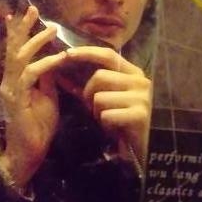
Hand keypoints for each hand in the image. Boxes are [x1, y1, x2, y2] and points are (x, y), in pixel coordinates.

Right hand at [0, 6, 68, 189]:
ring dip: (36, 42)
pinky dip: (45, 65)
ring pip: (20, 58)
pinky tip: (58, 58)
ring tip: (51, 28)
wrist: (29, 152)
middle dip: (22, 27)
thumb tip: (54, 61)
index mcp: (16, 80)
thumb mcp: (48, 97)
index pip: (17, 51)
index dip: (22, 32)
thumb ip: (48, 80)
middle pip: (14, 48)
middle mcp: (10, 81)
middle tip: (33, 9)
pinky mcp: (17, 100)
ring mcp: (11, 90)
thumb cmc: (38, 127)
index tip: (30, 14)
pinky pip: (30, 76)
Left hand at [64, 47, 151, 169]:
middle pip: (100, 76)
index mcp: (134, 73)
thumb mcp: (102, 99)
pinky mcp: (140, 115)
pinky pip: (106, 115)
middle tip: (94, 109)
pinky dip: (105, 124)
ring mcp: (142, 98)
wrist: (138, 149)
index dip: (87, 52)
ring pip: (100, 97)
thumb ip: (83, 85)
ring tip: (107, 120)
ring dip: (97, 112)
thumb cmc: (118, 122)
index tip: (67, 55)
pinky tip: (114, 129)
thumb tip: (59, 72)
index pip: (108, 54)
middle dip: (88, 94)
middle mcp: (141, 81)